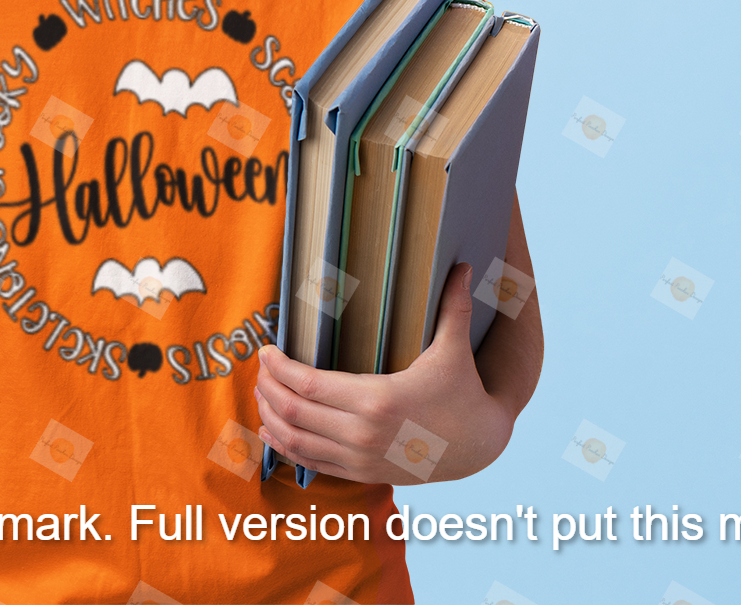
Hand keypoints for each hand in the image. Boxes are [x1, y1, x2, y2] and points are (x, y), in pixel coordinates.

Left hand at [253, 264, 514, 484]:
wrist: (481, 445)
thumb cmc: (463, 392)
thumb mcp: (454, 350)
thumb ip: (451, 307)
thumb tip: (460, 265)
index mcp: (378, 399)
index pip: (309, 385)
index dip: (279, 368)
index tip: (264, 351)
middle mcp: (364, 434)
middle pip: (294, 412)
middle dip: (268, 388)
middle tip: (258, 369)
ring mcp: (361, 459)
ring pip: (297, 441)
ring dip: (270, 417)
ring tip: (261, 394)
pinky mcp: (363, 474)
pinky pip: (313, 464)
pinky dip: (286, 448)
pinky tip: (271, 431)